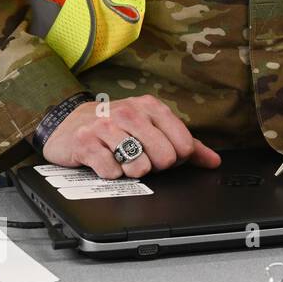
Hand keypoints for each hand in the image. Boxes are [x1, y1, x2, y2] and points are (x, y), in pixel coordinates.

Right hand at [42, 95, 221, 179]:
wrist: (69, 123)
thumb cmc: (117, 126)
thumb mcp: (152, 127)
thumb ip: (186, 144)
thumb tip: (214, 161)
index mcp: (151, 107)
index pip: (184, 144)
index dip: (177, 158)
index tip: (163, 154)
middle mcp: (130, 112)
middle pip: (165, 158)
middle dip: (155, 166)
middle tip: (140, 157)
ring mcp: (106, 127)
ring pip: (139, 167)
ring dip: (132, 171)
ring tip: (121, 158)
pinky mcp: (86, 143)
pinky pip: (112, 173)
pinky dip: (111, 174)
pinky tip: (104, 161)